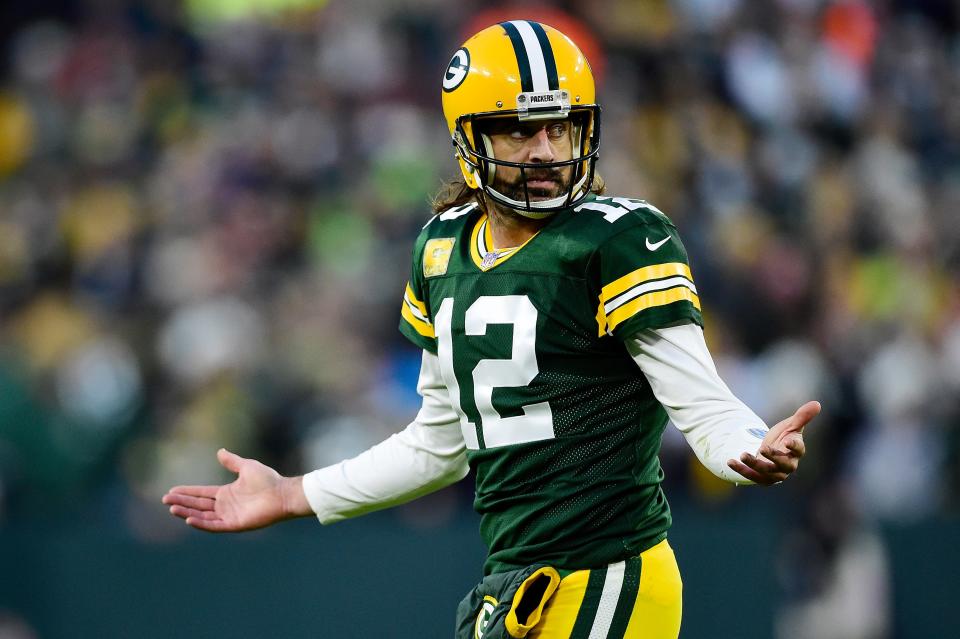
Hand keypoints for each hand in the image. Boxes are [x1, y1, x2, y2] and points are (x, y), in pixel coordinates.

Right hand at [162, 448, 309, 531]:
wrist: (282, 493)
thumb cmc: (268, 480)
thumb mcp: (246, 467)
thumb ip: (232, 461)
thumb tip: (219, 451)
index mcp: (226, 493)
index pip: (201, 493)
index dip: (187, 492)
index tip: (171, 490)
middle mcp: (225, 505)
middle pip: (198, 504)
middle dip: (182, 502)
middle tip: (165, 499)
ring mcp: (229, 516)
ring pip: (202, 515)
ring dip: (187, 512)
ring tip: (172, 508)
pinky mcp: (234, 524)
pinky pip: (214, 525)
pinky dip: (201, 523)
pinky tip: (189, 519)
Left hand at [727, 401, 820, 485]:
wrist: (771, 451)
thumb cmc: (784, 437)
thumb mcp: (790, 425)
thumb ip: (802, 416)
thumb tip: (817, 403)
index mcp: (797, 451)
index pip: (799, 450)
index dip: (795, 446)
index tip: (788, 441)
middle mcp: (788, 465)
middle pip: (784, 465)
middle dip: (773, 458)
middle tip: (763, 448)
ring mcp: (775, 474)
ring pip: (767, 472)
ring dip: (754, 465)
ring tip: (742, 454)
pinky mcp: (763, 478)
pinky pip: (752, 476)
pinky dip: (741, 470)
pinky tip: (730, 461)